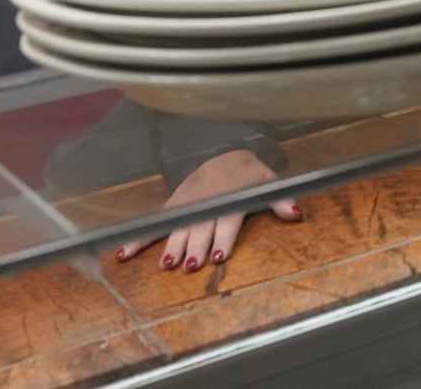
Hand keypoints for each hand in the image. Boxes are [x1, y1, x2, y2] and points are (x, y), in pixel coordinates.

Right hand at [114, 150, 302, 271]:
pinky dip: (138, 238)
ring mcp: (187, 204)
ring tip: (166, 264)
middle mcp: (207, 203)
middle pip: (200, 227)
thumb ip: (280, 200)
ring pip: (178, 226)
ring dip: (171, 244)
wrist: (226, 155)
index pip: (227, 220)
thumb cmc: (250, 176)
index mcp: (231, 199)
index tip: (220, 255)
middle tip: (189, 265)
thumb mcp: (269, 183)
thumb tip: (297, 213)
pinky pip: (156, 222)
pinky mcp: (173, 205)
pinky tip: (124, 254)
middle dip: (195, 246)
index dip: (224, 237)